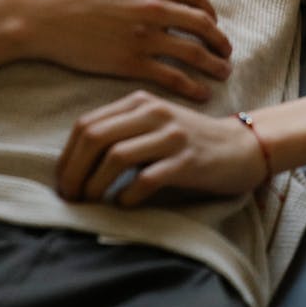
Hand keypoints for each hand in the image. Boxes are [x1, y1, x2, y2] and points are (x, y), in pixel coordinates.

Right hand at [18, 0, 231, 100]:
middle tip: (226, 52)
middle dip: (220, 40)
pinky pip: (171, 76)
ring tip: (224, 73)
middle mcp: (153, 7)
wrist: (39, 15)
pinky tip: (202, 93)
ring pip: (192, 52)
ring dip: (214, 64)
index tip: (212, 23)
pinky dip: (191, 86)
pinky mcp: (129, 63)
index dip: (209, 9)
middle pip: (202, 24)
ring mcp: (143, 36)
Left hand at [56, 90, 264, 204]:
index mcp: (140, 102)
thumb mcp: (153, 126)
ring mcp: (171, 135)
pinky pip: (146, 178)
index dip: (67, 157)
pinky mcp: (187, 160)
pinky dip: (128, 195)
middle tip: (70, 199)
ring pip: (116, 156)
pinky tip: (124, 204)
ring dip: (95, 186)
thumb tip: (75, 165)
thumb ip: (121, 132)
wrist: (241, 147)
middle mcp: (153, 113)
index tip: (63, 183)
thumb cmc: (189, 141)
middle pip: (95, 138)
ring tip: (92, 203)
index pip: (87, 124)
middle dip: (74, 172)